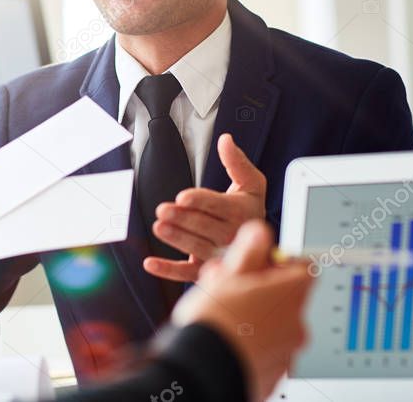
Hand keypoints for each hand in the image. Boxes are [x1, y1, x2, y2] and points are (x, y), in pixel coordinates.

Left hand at [144, 133, 266, 282]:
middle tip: (163, 209)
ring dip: (176, 239)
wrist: (262, 245)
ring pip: (196, 248)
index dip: (200, 201)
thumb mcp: (252, 183)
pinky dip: (167, 270)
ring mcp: (219, 256)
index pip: (219, 206)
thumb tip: (225, 139)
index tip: (183, 197)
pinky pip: (186, 273)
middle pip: (204, 226)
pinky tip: (150, 263)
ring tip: (159, 227)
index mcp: (242, 212)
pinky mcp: (207, 271)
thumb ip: (237, 162)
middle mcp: (232, 236)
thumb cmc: (251, 210)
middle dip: (183, 218)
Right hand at [171, 220, 313, 401]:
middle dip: (256, 286)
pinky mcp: (274, 375)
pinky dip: (249, 340)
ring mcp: (287, 352)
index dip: (278, 260)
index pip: (303, 266)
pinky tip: (224, 337)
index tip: (256, 262)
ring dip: (251, 313)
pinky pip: (266, 348)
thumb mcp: (229, 274)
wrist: (203, 373)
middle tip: (225, 285)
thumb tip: (260, 231)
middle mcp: (296, 324)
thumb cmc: (215, 322)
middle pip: (284, 295)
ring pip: (272, 321)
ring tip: (219, 312)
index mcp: (290, 294)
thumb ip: (249, 250)